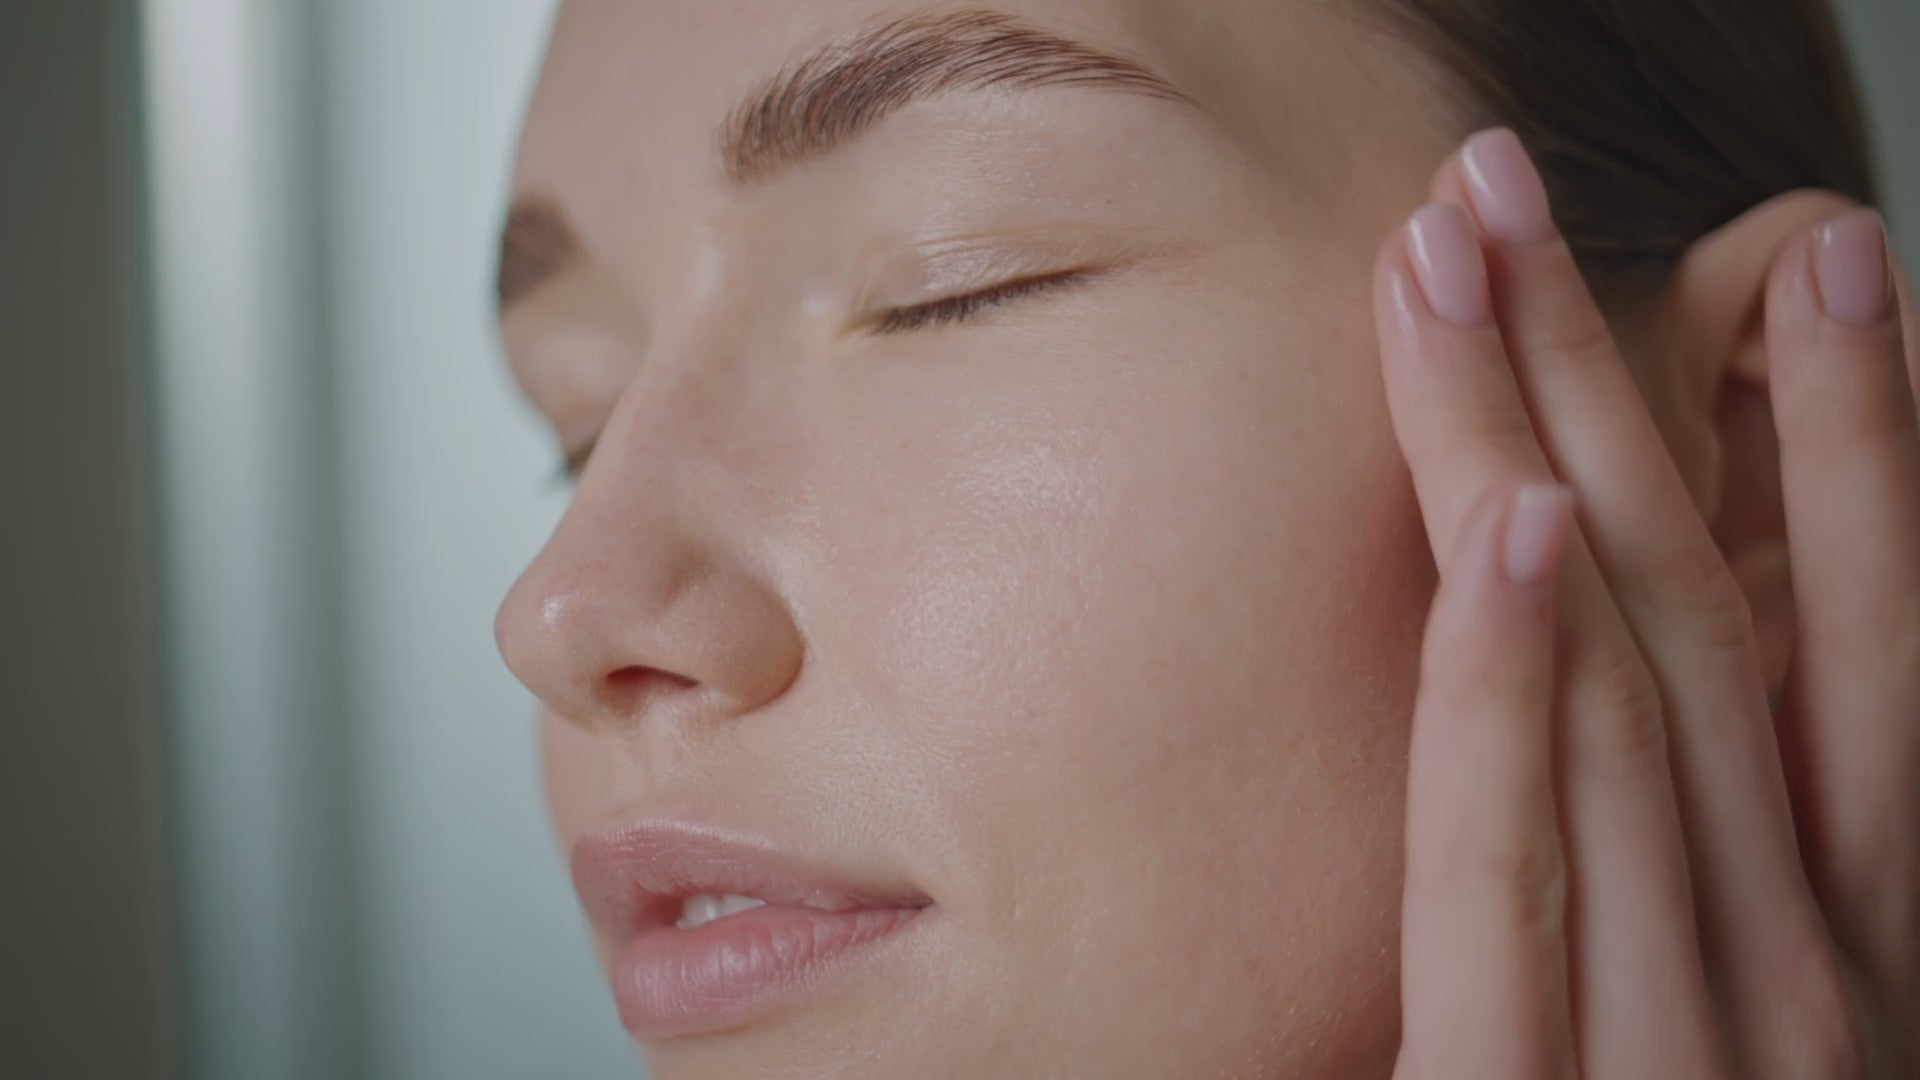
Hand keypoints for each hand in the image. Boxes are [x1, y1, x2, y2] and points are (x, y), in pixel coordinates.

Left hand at [1377, 129, 1919, 1078]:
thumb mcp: (1693, 1043)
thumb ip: (1663, 893)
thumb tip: (1589, 694)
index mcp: (1843, 957)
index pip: (1845, 645)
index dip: (1841, 437)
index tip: (1801, 257)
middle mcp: (1813, 979)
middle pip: (1712, 615)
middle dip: (1623, 381)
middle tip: (1517, 184)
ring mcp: (1708, 1051)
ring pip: (1625, 697)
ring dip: (1542, 458)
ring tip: (1469, 266)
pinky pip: (1533, 876)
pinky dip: (1526, 700)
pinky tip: (1516, 537)